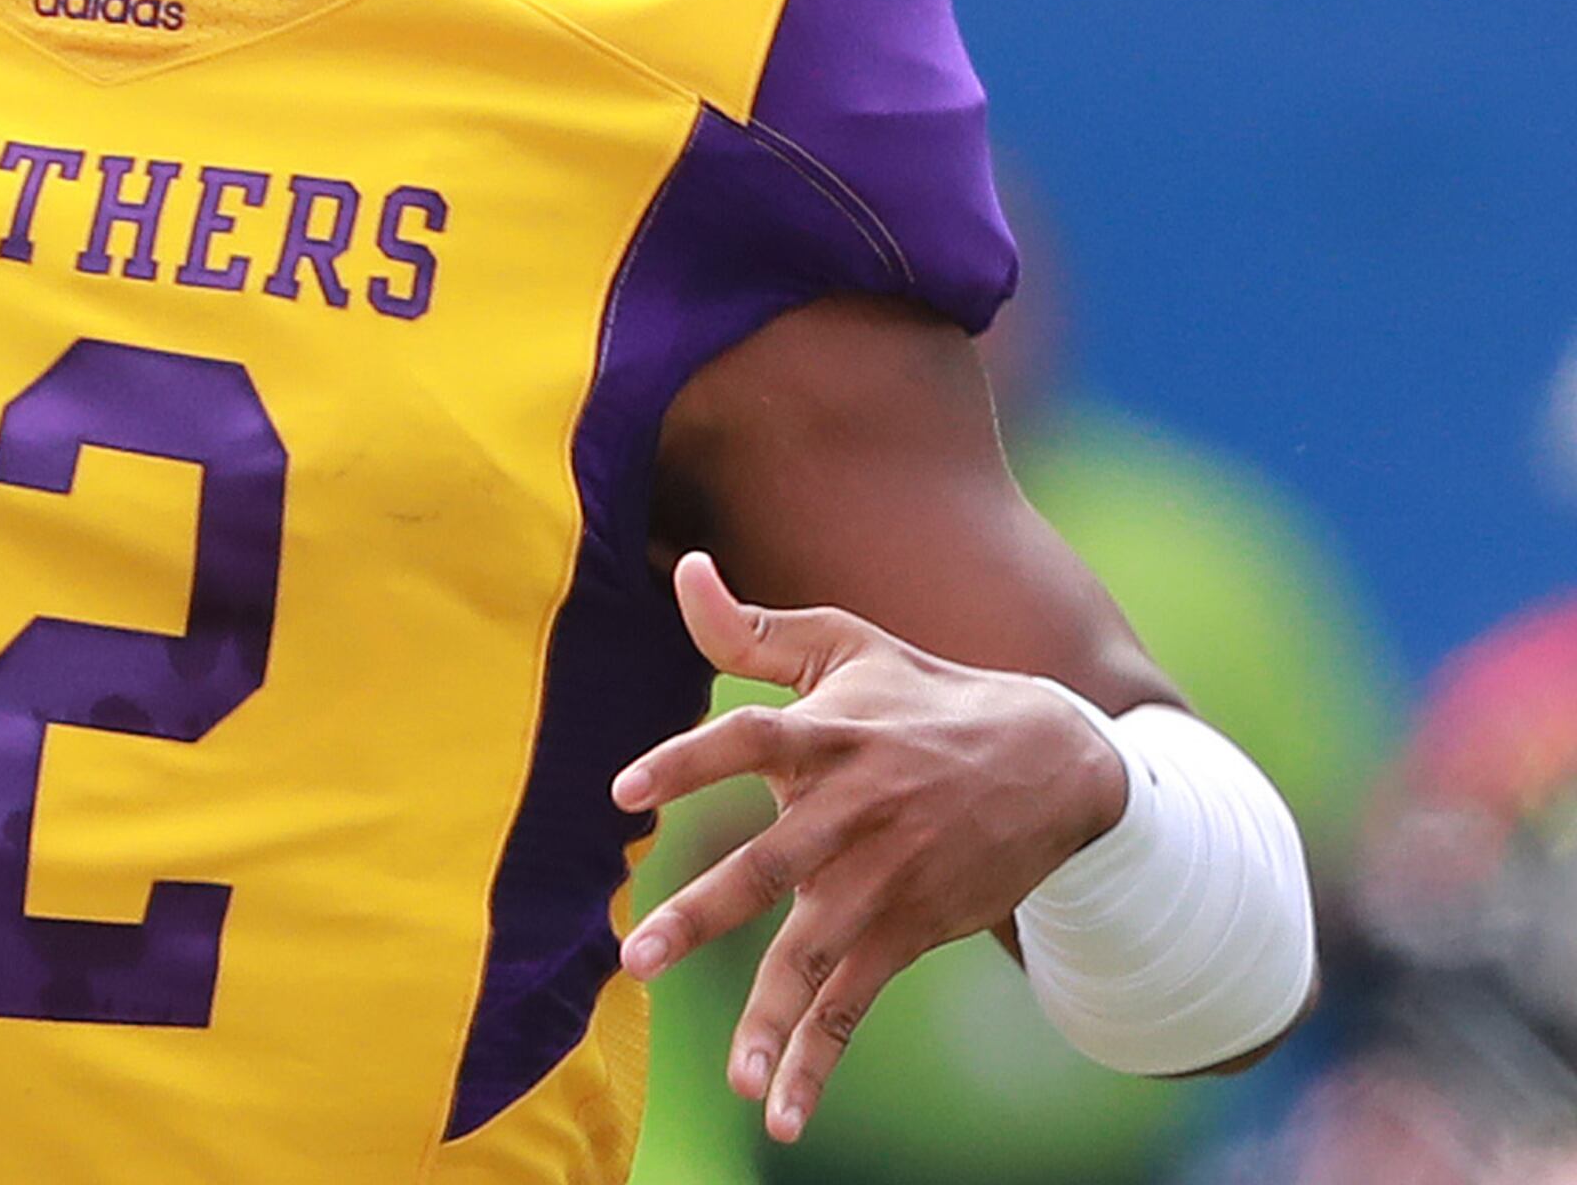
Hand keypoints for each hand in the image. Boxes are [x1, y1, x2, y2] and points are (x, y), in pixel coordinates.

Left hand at [613, 550, 1129, 1143]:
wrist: (1057, 762)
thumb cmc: (925, 694)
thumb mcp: (847, 646)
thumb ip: (751, 627)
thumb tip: (684, 567)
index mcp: (827, 735)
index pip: (744, 742)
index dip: (685, 763)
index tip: (623, 792)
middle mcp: (851, 813)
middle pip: (770, 868)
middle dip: (706, 916)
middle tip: (638, 961)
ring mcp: (883, 881)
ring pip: (814, 956)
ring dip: (769, 1020)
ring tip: (729, 1076)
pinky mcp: (908, 930)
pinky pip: (853, 1004)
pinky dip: (818, 1061)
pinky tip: (778, 1113)